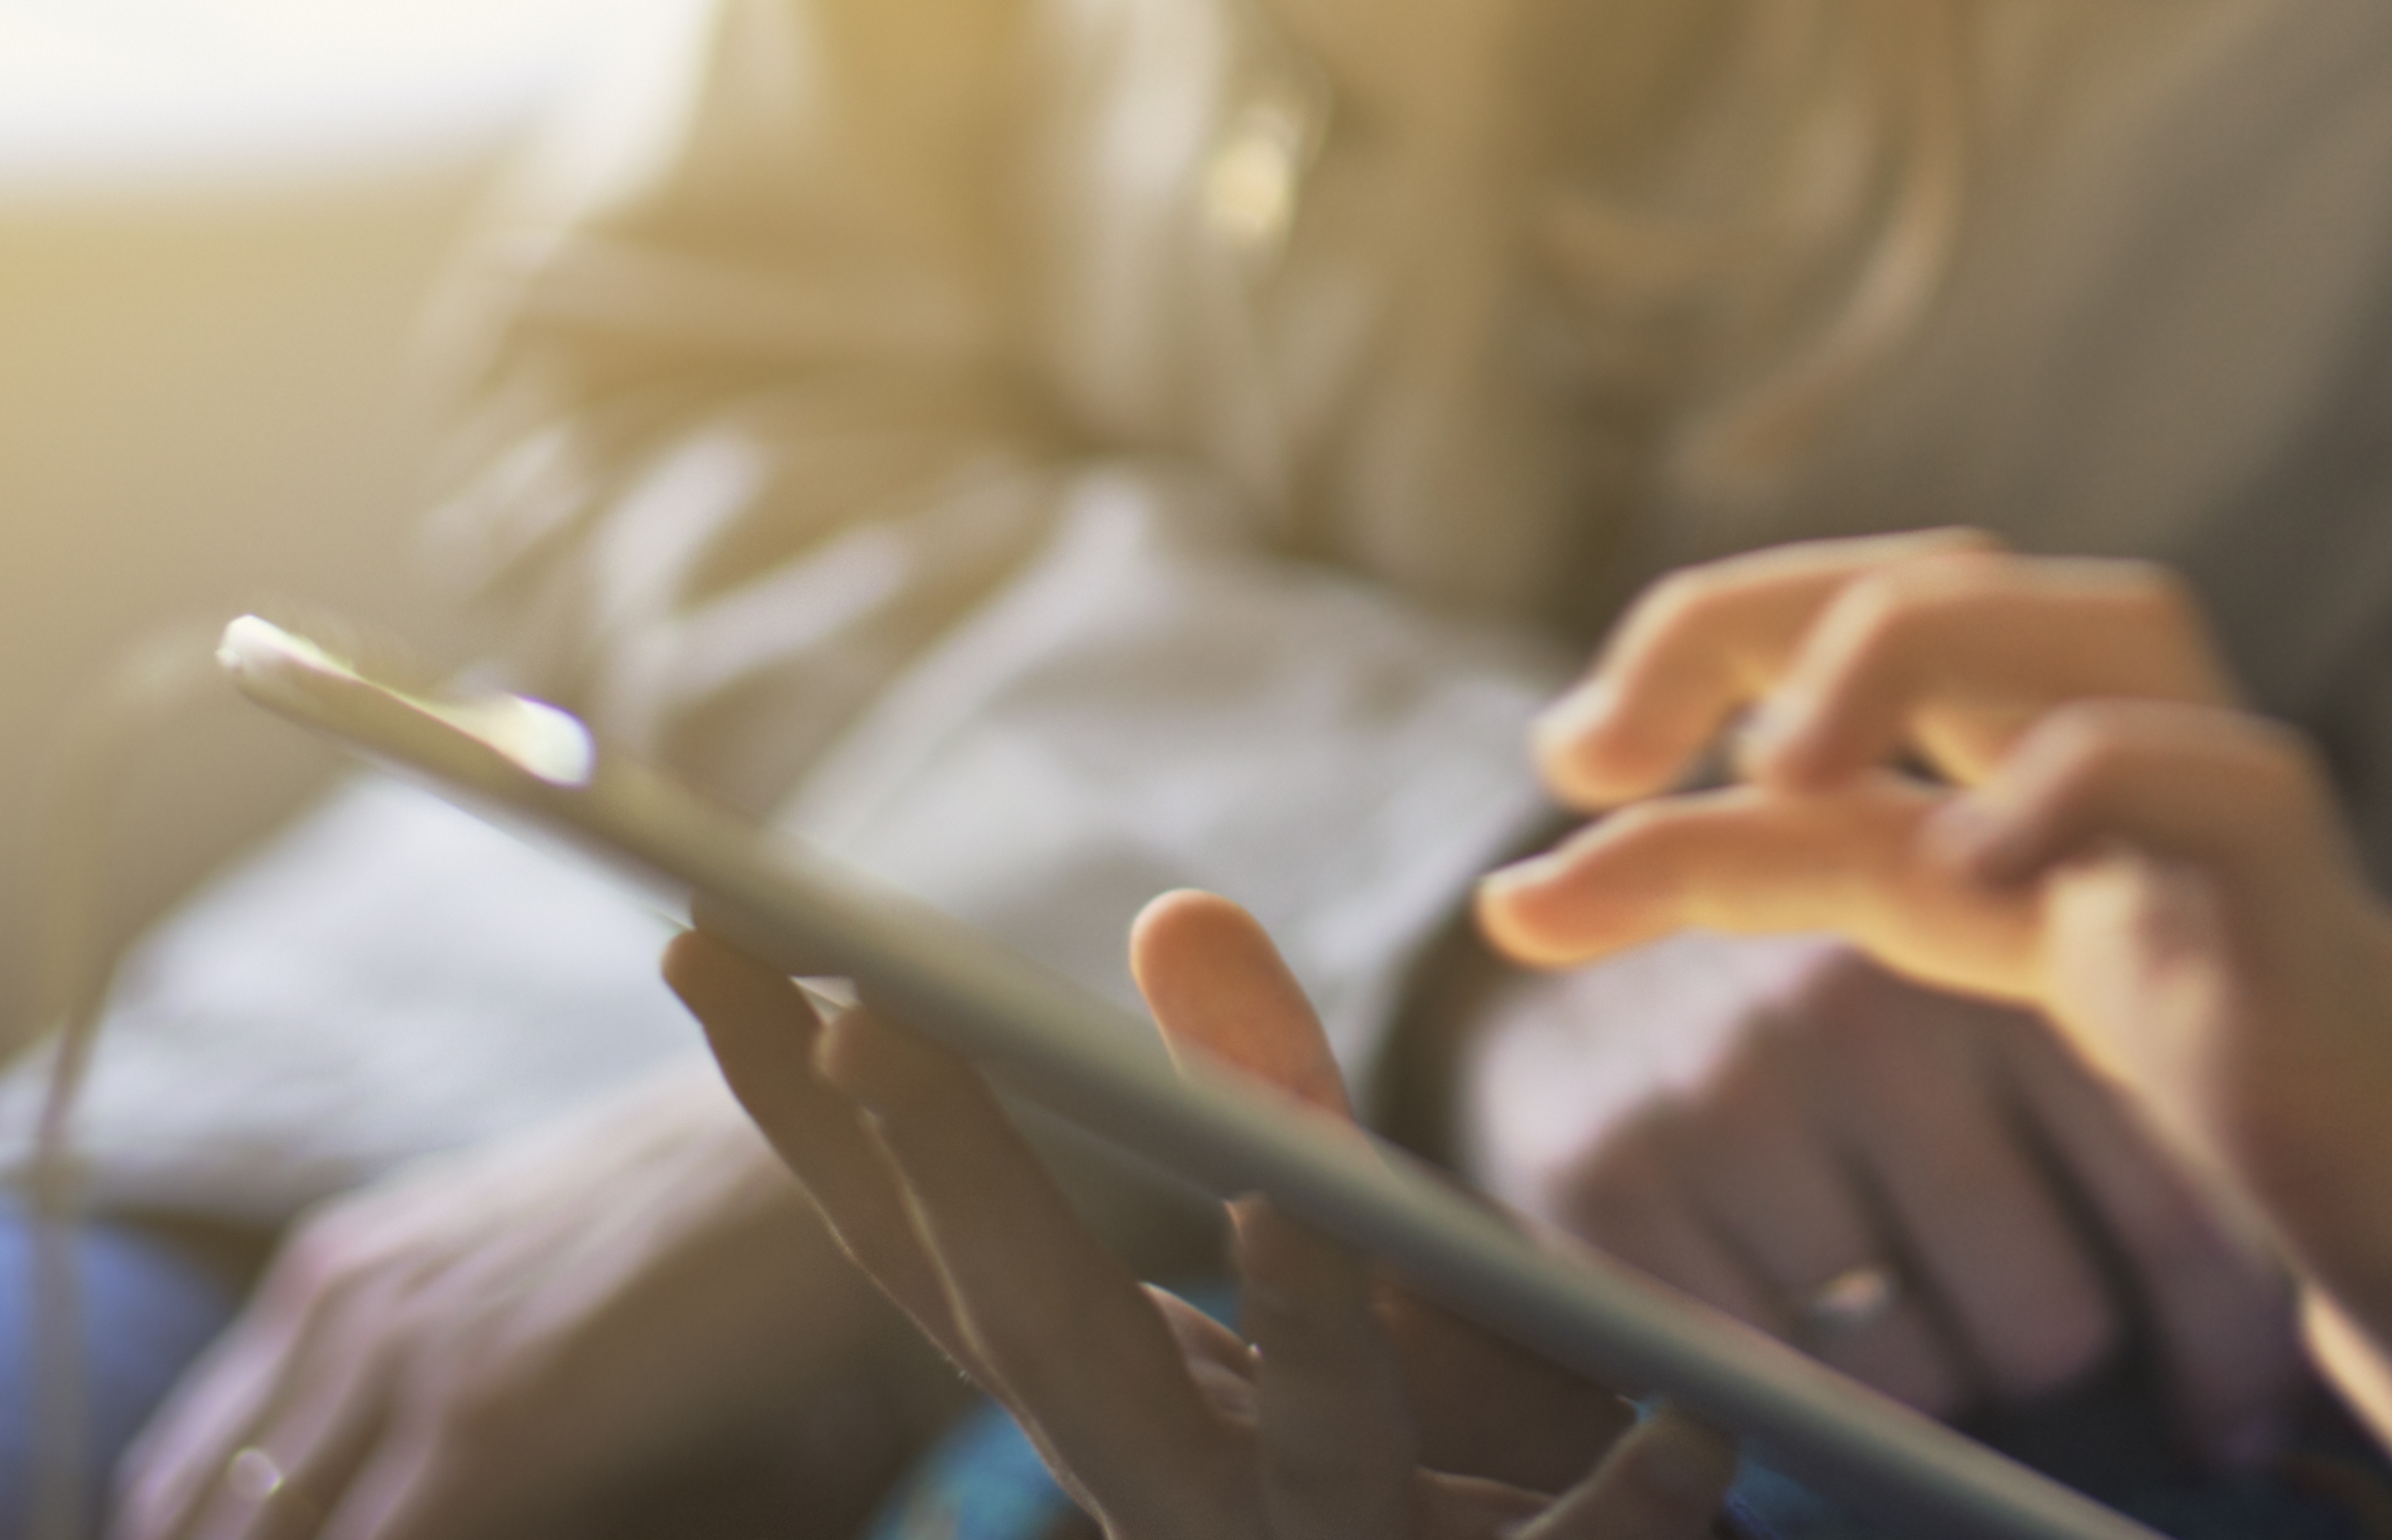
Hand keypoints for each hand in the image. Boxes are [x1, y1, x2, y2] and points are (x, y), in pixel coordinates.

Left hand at [117, 1058, 924, 1539]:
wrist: (829, 1114)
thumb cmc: (704, 1210)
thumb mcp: (517, 1277)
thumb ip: (420, 1377)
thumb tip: (371, 1494)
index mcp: (331, 1277)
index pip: (179, 1485)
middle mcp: (341, 1306)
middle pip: (195, 1522)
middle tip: (360, 1539)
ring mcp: (409, 1358)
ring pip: (264, 1538)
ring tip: (424, 1531)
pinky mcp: (487, 1421)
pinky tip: (491, 1537)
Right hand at [671, 897, 1738, 1539]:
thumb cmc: (1450, 1458)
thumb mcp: (1366, 1263)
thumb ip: (1275, 1100)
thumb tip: (1177, 911)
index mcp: (1141, 1405)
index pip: (948, 1256)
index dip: (822, 1125)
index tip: (708, 947)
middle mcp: (1199, 1498)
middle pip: (1058, 1349)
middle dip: (964, 1184)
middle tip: (872, 1010)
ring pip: (1314, 1464)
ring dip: (1308, 1336)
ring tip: (1292, 1195)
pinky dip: (1618, 1510)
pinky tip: (1683, 1446)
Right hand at [1449, 929, 2307, 1456]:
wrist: (1587, 954)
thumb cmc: (1843, 1016)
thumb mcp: (1989, 999)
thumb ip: (2126, 1113)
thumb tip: (2264, 1390)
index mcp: (1998, 951)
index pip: (2171, 1210)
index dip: (2227, 1353)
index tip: (2237, 1428)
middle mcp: (1862, 1007)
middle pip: (2049, 1326)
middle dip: (2053, 1359)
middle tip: (2020, 1332)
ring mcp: (1730, 1093)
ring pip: (1913, 1377)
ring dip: (1923, 1384)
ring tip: (1889, 1303)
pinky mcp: (1611, 1180)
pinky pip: (1767, 1391)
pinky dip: (1795, 1399)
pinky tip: (1793, 1330)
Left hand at [1481, 535, 2391, 1531]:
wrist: (2322, 1096)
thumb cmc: (2113, 961)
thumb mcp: (1883, 900)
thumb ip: (1713, 875)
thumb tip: (1502, 900)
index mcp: (2001, 667)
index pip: (1829, 588)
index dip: (1685, 639)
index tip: (1568, 761)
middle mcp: (2104, 667)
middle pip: (1931, 569)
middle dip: (1753, 625)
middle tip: (1609, 756)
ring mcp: (2207, 737)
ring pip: (2090, 613)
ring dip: (1909, 655)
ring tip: (1785, 768)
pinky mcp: (2280, 832)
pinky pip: (2187, 765)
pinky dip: (2065, 796)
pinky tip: (1970, 876)